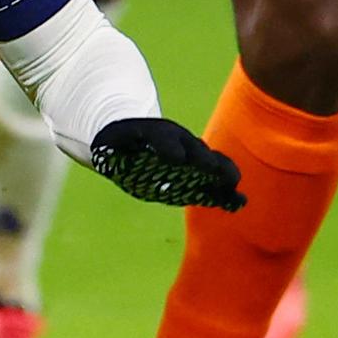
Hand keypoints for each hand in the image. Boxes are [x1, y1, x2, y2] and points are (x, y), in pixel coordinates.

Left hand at [89, 116, 243, 210]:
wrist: (140, 139)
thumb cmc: (122, 145)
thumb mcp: (111, 144)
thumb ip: (109, 150)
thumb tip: (100, 149)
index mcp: (156, 134)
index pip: (163, 139)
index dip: (169, 147)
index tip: (176, 159)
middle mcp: (180, 143)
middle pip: (194, 149)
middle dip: (203, 160)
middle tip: (211, 170)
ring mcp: (192, 157)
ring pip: (211, 164)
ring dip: (222, 175)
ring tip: (233, 188)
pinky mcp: (199, 175)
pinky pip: (216, 183)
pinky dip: (226, 193)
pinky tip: (237, 203)